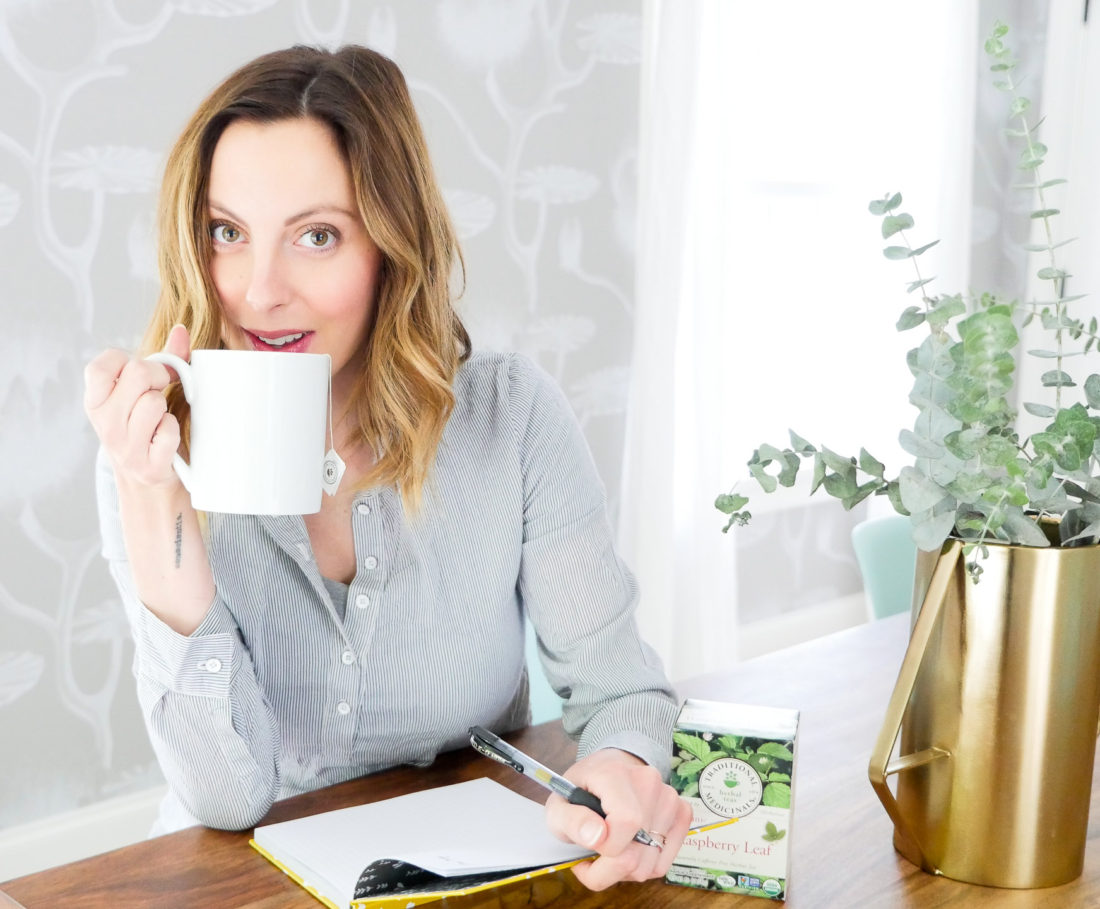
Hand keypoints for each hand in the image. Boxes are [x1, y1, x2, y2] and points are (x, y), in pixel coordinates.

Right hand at [84, 324, 190, 489]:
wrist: (148, 482)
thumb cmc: (146, 428)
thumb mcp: (143, 394)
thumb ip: (163, 360)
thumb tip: (180, 329)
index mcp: (95, 402)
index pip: (102, 364)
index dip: (129, 361)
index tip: (143, 374)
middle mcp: (104, 423)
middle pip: (136, 374)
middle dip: (157, 377)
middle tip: (160, 392)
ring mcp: (124, 446)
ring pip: (154, 402)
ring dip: (166, 409)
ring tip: (159, 420)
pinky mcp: (147, 465)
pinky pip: (168, 431)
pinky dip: (173, 432)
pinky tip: (165, 439)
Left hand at [544, 748, 691, 890]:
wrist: (609, 769)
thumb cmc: (582, 790)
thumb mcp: (559, 806)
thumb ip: (571, 821)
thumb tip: (597, 837)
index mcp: (615, 774)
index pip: (626, 822)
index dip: (606, 848)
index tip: (589, 845)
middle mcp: (649, 782)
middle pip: (638, 853)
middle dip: (609, 867)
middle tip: (593, 853)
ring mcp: (669, 798)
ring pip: (651, 864)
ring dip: (626, 868)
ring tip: (611, 848)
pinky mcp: (682, 813)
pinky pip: (663, 863)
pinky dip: (644, 866)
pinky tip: (629, 849)